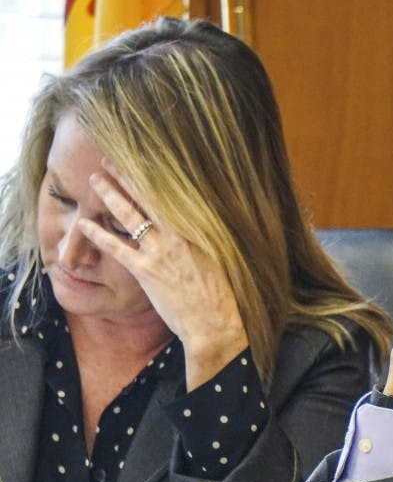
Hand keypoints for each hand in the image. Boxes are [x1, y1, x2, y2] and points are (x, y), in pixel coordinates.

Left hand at [78, 161, 248, 390]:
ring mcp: (160, 252)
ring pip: (129, 215)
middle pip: (147, 198)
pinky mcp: (146, 271)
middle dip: (126, 176)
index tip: (142, 160)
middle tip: (109, 159)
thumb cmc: (220, 294)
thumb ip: (201, 239)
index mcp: (196, 230)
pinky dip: (98, 234)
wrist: (214, 321)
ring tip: (95, 180)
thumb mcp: (217, 258)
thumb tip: (194, 225)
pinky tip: (84, 224)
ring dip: (110, 195)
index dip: (152, 177)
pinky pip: (116, 247)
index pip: (170, 196)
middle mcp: (177, 235)